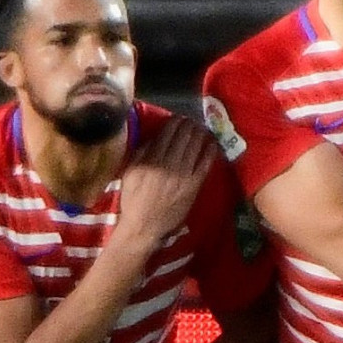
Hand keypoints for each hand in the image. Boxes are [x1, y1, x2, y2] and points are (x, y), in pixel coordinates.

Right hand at [107, 112, 213, 253]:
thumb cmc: (134, 199)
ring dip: (200, 134)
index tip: (178, 117)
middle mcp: (167, 164)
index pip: (166, 134)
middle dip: (189, 125)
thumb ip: (140, 153)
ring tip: (202, 127)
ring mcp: (182, 175)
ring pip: (194, 148)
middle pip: (182, 137)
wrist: (145, 225)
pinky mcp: (193, 185)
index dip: (174, 122)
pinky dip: (209, 152)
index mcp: (150, 159)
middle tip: (192, 119)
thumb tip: (154, 138)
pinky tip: (212, 144)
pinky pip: (204, 165)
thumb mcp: (129, 173)